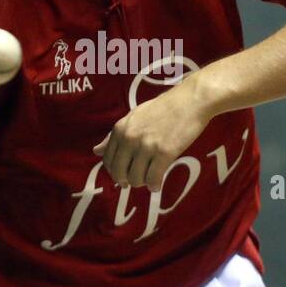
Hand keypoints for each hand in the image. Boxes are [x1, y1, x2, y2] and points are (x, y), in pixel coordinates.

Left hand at [92, 74, 213, 191]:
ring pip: (136, 178)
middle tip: (135, 182)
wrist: (190, 101)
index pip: (108, 160)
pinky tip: (157, 184)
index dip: (114, 172)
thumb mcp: (134, 117)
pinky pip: (153, 178)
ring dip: (142, 183)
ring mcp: (147, 146)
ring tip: (149, 179)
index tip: (122, 176)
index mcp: (120, 128)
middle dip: (126, 181)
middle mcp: (130, 138)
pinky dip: (154, 185)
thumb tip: (95, 151)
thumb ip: (114, 136)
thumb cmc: (163, 108)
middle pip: (119, 172)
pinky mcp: (164, 153)